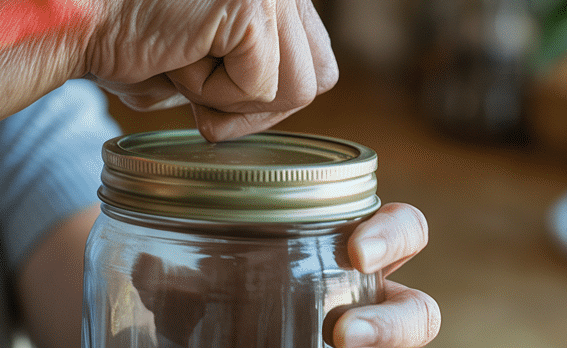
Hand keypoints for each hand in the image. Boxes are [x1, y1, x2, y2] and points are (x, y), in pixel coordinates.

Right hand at [79, 0, 335, 140]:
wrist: (74, 12)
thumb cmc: (121, 34)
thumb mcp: (206, 43)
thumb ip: (250, 59)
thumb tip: (288, 98)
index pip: (313, 61)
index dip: (267, 99)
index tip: (213, 102)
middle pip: (317, 77)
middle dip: (258, 108)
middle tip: (199, 100)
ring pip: (296, 88)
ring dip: (231, 100)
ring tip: (182, 63)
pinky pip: (261, 86)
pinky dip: (213, 94)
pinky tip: (176, 56)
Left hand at [125, 203, 438, 347]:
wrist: (203, 339)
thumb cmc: (210, 297)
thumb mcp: (191, 287)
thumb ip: (171, 279)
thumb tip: (147, 266)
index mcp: (345, 251)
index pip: (403, 230)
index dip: (393, 234)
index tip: (356, 250)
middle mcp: (365, 302)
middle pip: (419, 308)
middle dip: (396, 320)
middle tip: (345, 331)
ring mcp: (361, 342)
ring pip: (405, 343)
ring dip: (384, 347)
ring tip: (339, 347)